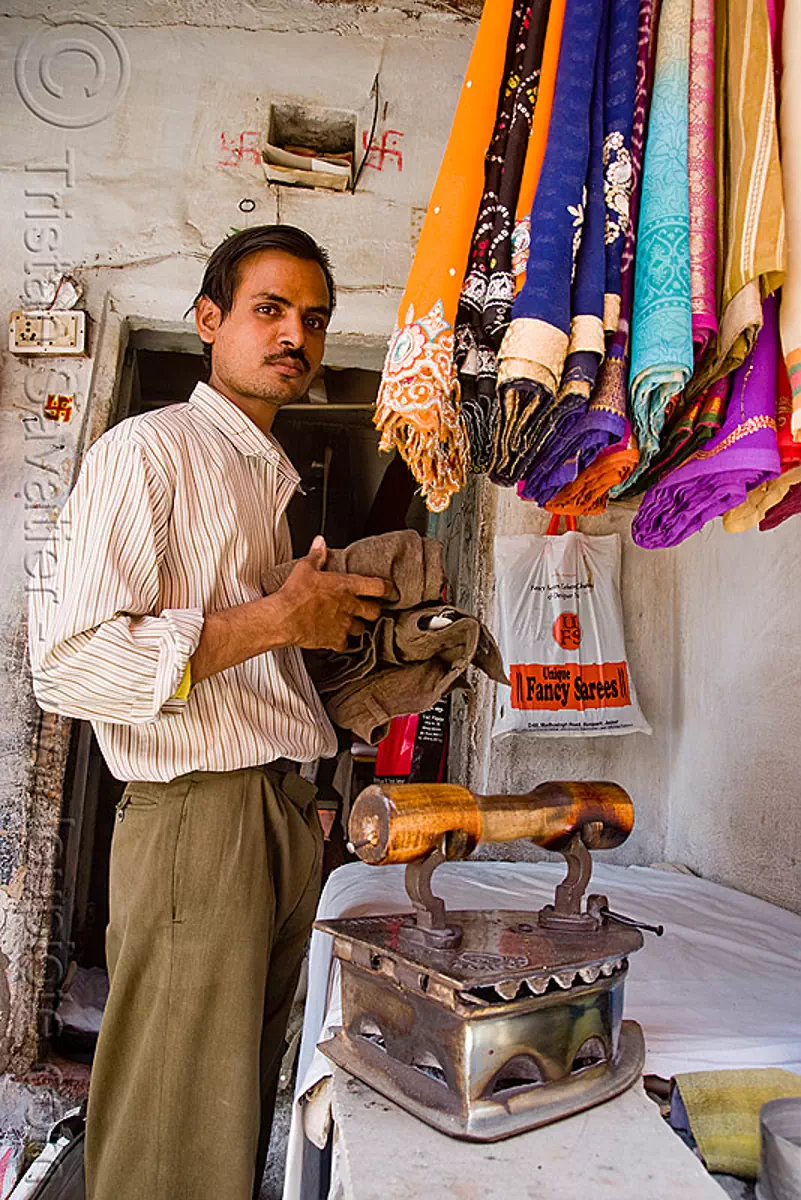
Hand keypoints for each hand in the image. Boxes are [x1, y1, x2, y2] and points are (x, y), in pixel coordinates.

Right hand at [273, 536, 391, 651]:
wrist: (284, 618)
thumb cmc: (295, 594)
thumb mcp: (305, 568)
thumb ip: (316, 556)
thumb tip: (320, 543)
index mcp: (346, 586)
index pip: (377, 587)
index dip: (386, 589)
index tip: (388, 590)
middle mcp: (349, 606)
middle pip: (374, 611)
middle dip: (372, 610)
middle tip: (368, 609)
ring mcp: (344, 625)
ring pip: (361, 629)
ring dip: (357, 627)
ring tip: (350, 624)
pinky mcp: (334, 640)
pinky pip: (344, 644)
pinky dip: (341, 642)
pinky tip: (335, 639)